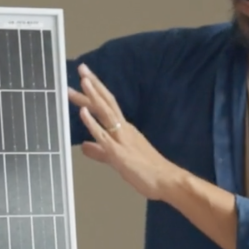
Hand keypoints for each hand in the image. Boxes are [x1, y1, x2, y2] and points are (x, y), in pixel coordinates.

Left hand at [70, 64, 186, 201]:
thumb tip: (84, 146)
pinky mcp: (118, 152)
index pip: (107, 106)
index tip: (85, 78)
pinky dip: (92, 122)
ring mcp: (121, 138)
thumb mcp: (117, 159)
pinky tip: (83, 112)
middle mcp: (123, 129)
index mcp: (124, 129)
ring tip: (82, 81)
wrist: (167, 181)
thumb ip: (100, 152)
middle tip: (81, 67)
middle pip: (106, 102)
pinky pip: (103, 135)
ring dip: (93, 96)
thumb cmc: (147, 171)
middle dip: (93, 86)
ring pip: (105, 113)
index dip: (95, 92)